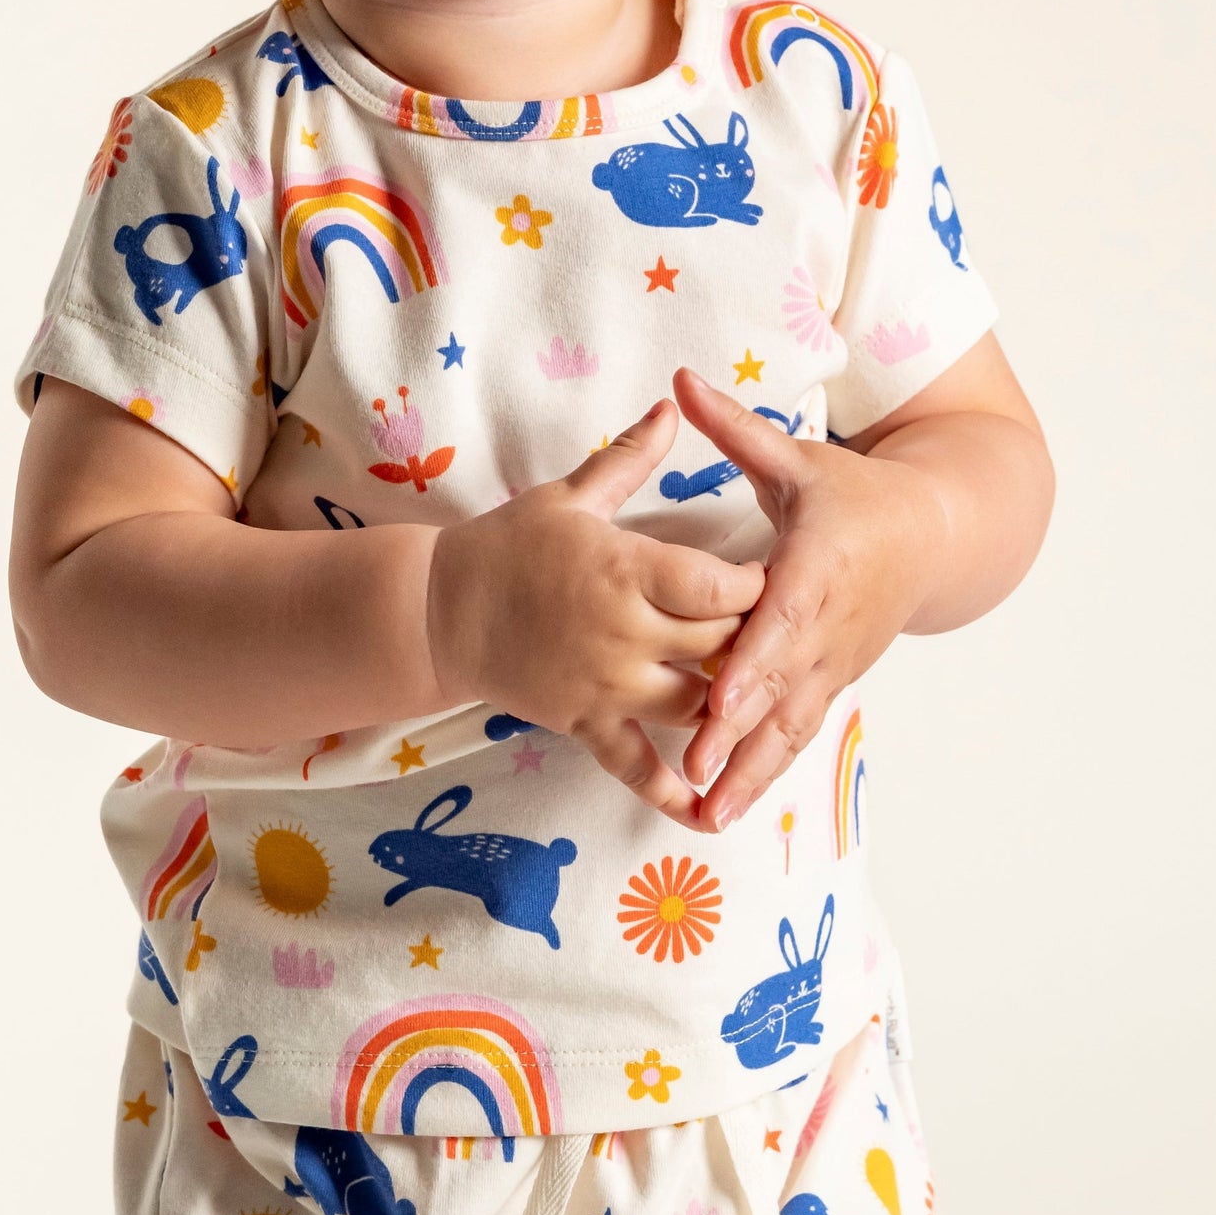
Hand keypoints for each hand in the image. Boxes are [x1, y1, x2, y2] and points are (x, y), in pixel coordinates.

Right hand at [425, 400, 765, 822]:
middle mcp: (622, 633)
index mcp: (625, 570)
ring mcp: (605, 686)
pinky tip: (708, 809)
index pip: (720, 586)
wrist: (439, 610)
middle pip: (718, 645)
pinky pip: (636, 767)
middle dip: (752, 639)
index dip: (757, 585)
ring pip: (694, 706)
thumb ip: (630, 457)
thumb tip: (673, 405)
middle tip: (776, 631)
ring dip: (727, 704)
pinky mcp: (584, 724)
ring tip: (751, 692)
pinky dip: (672, 792)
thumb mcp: (570, 495)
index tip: (773, 576)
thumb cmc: (508, 545)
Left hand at [671, 367, 948, 828]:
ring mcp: (833, 662)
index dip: (753, 662)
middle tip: (696, 778)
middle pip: (781, 688)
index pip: (783, 621)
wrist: (933, 534)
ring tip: (708, 817)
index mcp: (818, 567)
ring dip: (750, 774)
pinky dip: (765, 772)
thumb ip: (737, 429)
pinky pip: (797, 733)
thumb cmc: (855, 492)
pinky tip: (726, 809)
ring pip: (790, 725)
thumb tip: (680, 381)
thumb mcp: (800, 457)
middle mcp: (828, 626)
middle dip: (739, 737)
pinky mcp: (832, 682)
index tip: (719, 697)